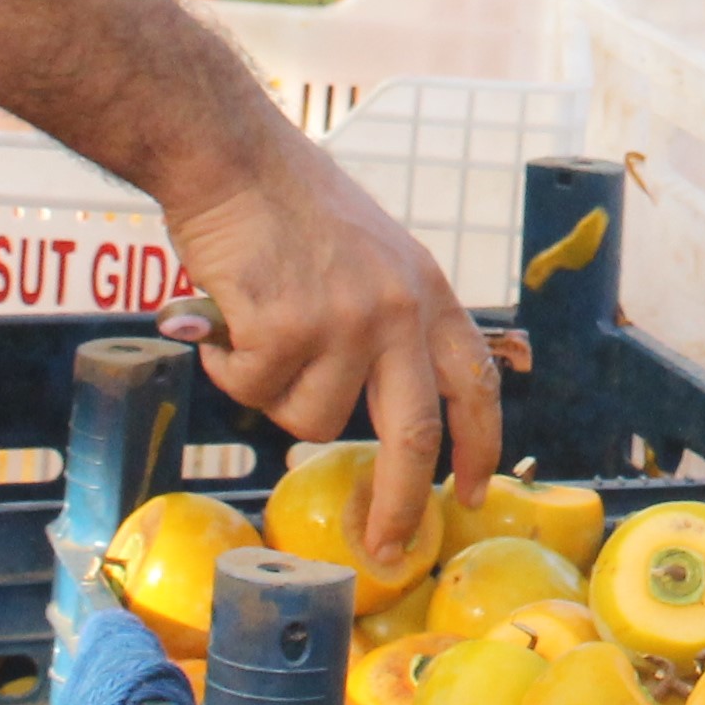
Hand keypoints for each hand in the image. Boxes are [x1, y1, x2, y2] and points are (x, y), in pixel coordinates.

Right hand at [162, 132, 501, 556]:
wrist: (234, 157)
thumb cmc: (289, 205)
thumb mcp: (373, 259)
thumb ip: (383, 326)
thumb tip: (368, 414)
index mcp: (429, 294)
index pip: (474, 385)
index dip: (480, 447)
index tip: (473, 494)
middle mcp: (401, 312)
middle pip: (413, 440)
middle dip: (399, 505)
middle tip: (385, 547)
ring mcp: (348, 323)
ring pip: (309, 420)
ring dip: (271, 393)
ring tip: (255, 329)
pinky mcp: (288, 330)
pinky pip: (253, 391)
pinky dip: (227, 367)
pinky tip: (224, 317)